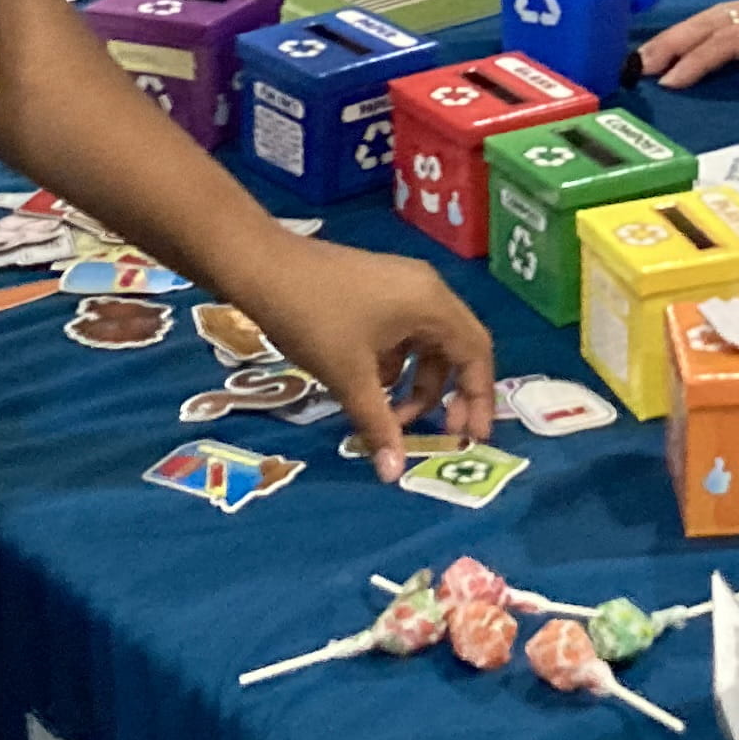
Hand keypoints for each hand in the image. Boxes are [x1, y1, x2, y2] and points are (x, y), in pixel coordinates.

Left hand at [231, 238, 495, 481]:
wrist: (260, 266)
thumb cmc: (313, 318)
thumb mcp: (348, 376)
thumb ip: (378, 424)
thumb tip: (394, 474)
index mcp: (432, 304)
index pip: (476, 354)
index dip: (478, 398)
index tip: (471, 438)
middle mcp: (426, 291)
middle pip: (456, 349)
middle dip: (449, 395)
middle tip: (440, 434)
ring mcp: (401, 286)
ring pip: (426, 345)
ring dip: (417, 384)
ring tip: (392, 418)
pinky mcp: (377, 290)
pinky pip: (403, 334)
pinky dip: (396, 366)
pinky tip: (368, 387)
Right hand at [639, 0, 738, 93]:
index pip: (730, 42)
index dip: (699, 61)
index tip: (672, 80)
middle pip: (709, 25)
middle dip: (672, 44)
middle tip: (640, 66)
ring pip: (709, 17)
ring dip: (676, 35)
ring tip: (646, 56)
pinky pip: (718, 16)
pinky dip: (692, 28)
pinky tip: (677, 40)